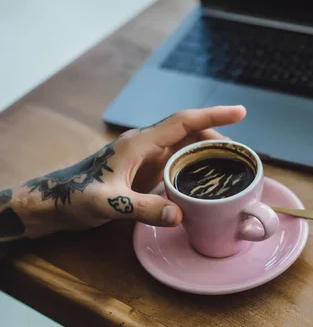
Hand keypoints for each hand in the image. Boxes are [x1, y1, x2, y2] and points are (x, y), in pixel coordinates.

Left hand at [3, 106, 245, 240]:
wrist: (54, 203)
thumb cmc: (75, 197)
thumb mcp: (108, 204)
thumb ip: (141, 207)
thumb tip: (180, 214)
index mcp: (139, 143)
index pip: (183, 122)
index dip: (213, 116)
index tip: (241, 112)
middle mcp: (145, 146)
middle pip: (189, 133)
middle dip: (217, 138)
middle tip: (242, 154)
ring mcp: (144, 158)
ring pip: (183, 148)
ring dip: (206, 153)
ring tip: (230, 166)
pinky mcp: (142, 172)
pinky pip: (175, 164)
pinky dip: (193, 168)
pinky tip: (204, 182)